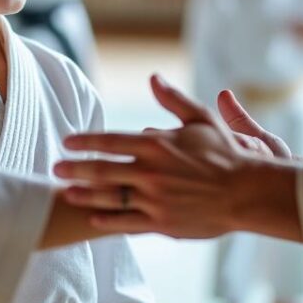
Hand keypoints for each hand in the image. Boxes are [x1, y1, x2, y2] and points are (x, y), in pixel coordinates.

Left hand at [53, 75, 302, 241]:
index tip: (67, 142)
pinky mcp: (163, 224)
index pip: (110, 141)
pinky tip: (92, 218)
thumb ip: (172, 100)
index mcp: (156, 144)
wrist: (248, 192)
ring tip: (66, 194)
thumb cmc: (226, 153)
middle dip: (75, 169)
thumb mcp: (200, 119)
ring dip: (85, 195)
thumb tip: (153, 78)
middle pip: (102, 171)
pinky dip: (108, 220)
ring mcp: (155, 200)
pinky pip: (128, 223)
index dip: (85, 142)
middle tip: (55, 169)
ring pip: (110, 198)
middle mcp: (150, 172)